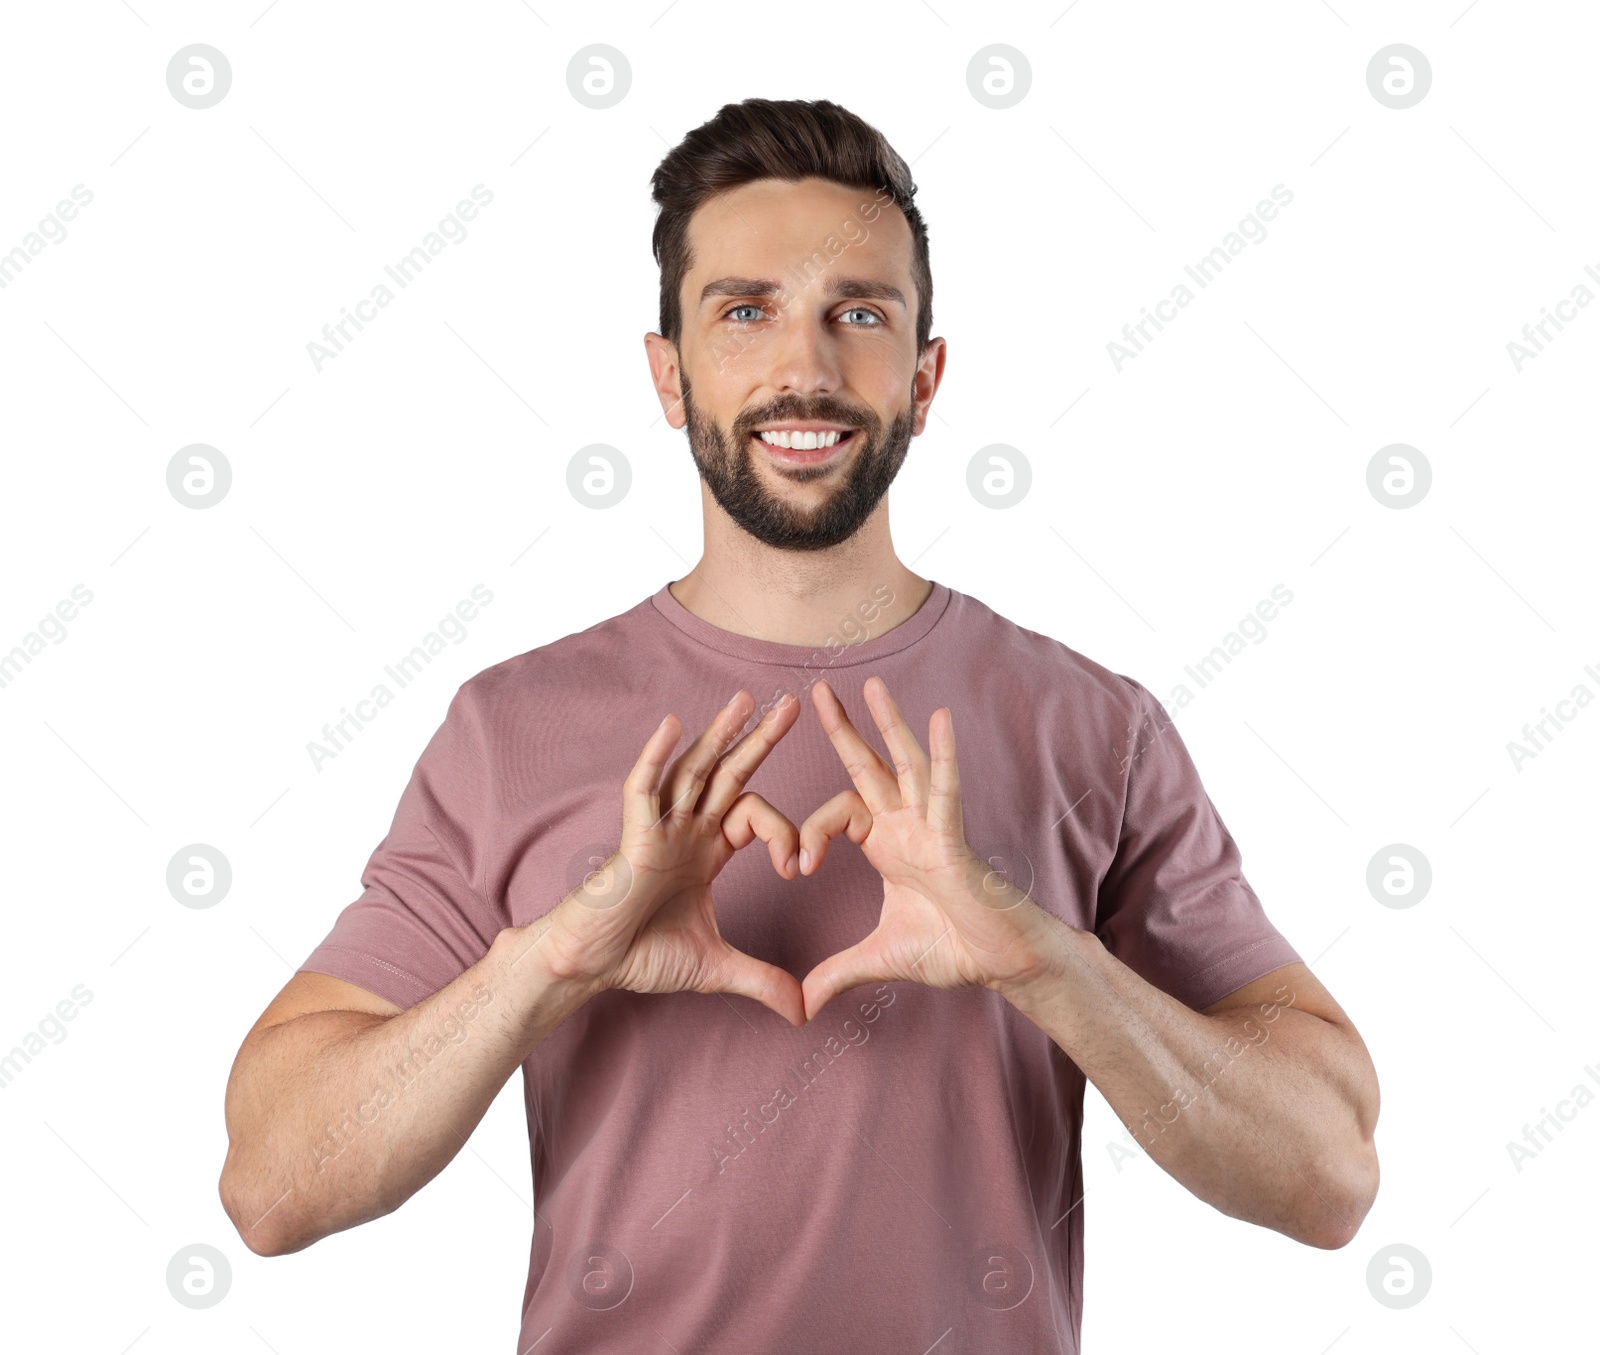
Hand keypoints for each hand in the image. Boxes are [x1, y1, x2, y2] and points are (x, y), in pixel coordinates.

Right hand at [537, 689, 807, 1025]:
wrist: (592, 967)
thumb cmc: (642, 956)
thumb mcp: (715, 968)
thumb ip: (761, 982)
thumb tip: (804, 1013)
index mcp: (707, 851)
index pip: (754, 815)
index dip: (785, 833)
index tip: (798, 867)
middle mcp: (686, 830)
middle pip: (730, 774)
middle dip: (760, 740)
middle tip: (791, 704)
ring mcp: (659, 828)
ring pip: (692, 770)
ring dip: (718, 735)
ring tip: (744, 699)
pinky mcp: (633, 837)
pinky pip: (645, 789)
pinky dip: (657, 757)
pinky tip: (673, 725)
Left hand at [796, 676, 1057, 1019]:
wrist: (999, 962)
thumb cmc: (951, 949)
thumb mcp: (878, 959)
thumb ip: (836, 974)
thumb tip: (800, 1006)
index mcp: (887, 844)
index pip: (836, 815)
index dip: (807, 833)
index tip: (794, 868)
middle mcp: (907, 825)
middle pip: (868, 767)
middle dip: (843, 730)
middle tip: (817, 692)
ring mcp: (932, 826)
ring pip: (906, 764)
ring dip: (889, 724)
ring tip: (871, 685)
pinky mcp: (953, 838)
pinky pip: (946, 789)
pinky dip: (943, 755)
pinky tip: (939, 717)